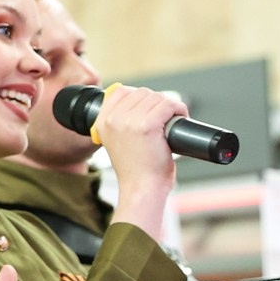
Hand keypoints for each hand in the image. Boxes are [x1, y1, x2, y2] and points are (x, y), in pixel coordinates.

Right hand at [91, 85, 184, 228]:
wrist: (141, 189)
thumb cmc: (135, 170)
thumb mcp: (115, 141)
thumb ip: (118, 122)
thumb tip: (137, 100)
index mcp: (101, 122)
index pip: (120, 91)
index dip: (139, 98)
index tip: (148, 111)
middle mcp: (112, 120)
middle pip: (142, 93)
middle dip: (156, 104)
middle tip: (163, 120)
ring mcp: (128, 122)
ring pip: (157, 97)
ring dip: (169, 107)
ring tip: (170, 122)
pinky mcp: (147, 125)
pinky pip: (168, 104)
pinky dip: (178, 109)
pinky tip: (178, 119)